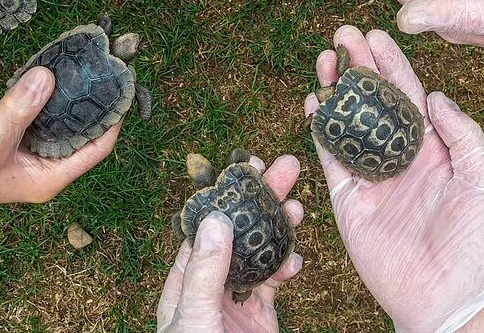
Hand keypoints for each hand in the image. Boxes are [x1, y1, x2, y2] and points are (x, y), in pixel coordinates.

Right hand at [0, 67, 120, 226]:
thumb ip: (18, 110)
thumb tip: (49, 77)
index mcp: (49, 178)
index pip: (98, 147)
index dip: (113, 117)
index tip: (122, 84)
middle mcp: (44, 166)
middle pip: (83, 131)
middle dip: (95, 101)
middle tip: (105, 65)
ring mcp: (29, 152)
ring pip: (62, 120)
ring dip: (71, 95)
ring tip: (85, 62)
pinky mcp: (13, 137)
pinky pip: (40, 113)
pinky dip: (47, 94)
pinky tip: (51, 70)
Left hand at [157, 155, 303, 332]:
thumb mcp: (196, 319)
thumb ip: (205, 272)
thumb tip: (215, 219)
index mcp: (184, 281)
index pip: (206, 226)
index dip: (228, 193)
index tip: (249, 166)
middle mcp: (210, 286)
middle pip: (238, 232)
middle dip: (262, 200)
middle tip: (287, 167)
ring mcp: (235, 302)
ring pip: (259, 254)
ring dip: (279, 228)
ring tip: (299, 206)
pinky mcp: (259, 318)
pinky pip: (273, 285)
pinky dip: (286, 268)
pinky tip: (296, 259)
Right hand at [305, 26, 483, 332]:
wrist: (448, 295)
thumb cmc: (476, 241)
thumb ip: (462, 134)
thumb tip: (435, 95)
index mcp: (432, 150)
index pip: (407, 95)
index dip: (391, 64)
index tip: (376, 34)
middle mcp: (399, 158)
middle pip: (372, 101)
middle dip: (358, 66)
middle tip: (342, 34)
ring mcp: (371, 178)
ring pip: (347, 122)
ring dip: (336, 89)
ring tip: (324, 58)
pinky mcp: (348, 201)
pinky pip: (330, 158)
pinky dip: (319, 129)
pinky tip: (313, 101)